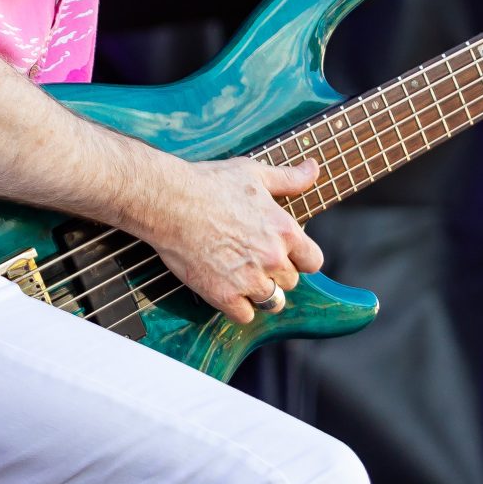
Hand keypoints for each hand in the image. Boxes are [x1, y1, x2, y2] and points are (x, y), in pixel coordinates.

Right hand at [140, 156, 326, 324]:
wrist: (169, 201)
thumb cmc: (210, 183)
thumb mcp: (255, 174)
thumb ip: (289, 178)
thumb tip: (313, 167)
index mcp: (285, 231)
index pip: (313, 262)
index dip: (300, 259)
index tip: (285, 254)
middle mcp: (272, 259)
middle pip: (291, 282)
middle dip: (276, 273)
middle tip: (253, 259)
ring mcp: (249, 279)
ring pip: (272, 302)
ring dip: (260, 293)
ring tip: (242, 277)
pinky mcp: (224, 295)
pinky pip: (245, 316)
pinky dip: (238, 307)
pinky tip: (227, 289)